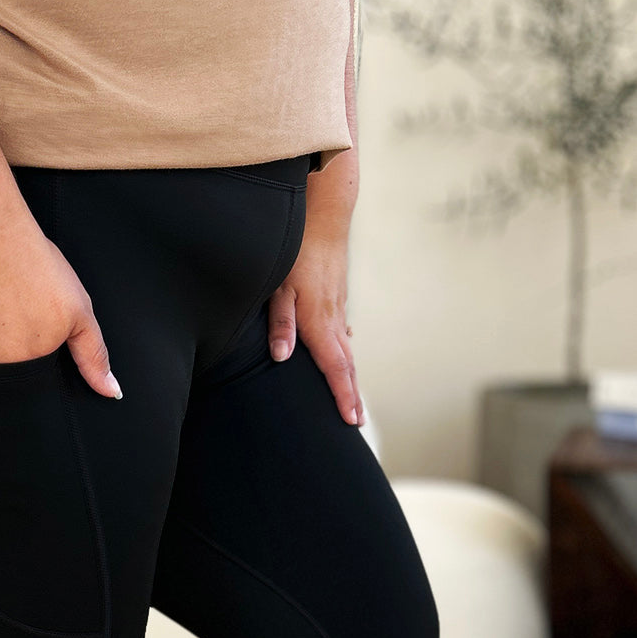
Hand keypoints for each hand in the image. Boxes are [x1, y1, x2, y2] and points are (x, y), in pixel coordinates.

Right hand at [0, 220, 122, 398]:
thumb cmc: (28, 261)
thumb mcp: (78, 305)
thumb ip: (93, 353)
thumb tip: (111, 392)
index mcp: (35, 362)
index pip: (32, 383)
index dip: (28, 359)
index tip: (22, 332)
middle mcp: (1, 371)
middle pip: (0, 383)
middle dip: (1, 360)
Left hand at [266, 231, 365, 426]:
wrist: (324, 214)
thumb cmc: (297, 250)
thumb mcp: (279, 286)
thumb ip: (280, 322)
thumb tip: (281, 356)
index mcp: (319, 322)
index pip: (334, 367)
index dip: (342, 395)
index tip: (349, 419)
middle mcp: (333, 319)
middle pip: (346, 365)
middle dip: (351, 395)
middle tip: (357, 422)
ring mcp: (338, 308)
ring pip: (346, 350)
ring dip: (350, 376)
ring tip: (352, 399)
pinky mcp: (336, 298)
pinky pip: (342, 332)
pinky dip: (345, 351)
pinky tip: (344, 353)